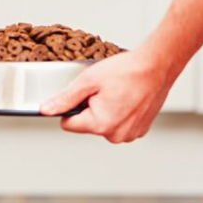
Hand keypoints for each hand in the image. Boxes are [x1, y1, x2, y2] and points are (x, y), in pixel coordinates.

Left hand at [40, 47, 176, 142]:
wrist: (157, 67)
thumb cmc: (126, 71)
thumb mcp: (88, 81)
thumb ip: (65, 98)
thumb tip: (46, 110)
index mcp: (101, 125)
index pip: (68, 124)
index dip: (70, 107)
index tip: (82, 94)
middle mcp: (116, 135)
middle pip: (87, 124)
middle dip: (89, 108)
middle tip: (103, 90)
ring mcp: (130, 134)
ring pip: (103, 124)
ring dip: (105, 110)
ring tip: (116, 92)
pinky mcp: (140, 130)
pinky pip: (119, 124)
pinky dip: (119, 112)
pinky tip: (126, 97)